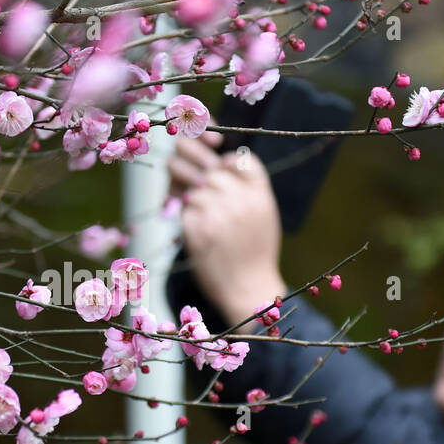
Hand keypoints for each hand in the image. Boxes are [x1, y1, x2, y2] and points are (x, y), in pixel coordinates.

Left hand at [167, 130, 285, 330]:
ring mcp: (219, 214)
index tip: (213, 156)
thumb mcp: (263, 214)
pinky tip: (187, 218)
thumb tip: (215, 160)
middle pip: (208, 167)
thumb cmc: (254, 251)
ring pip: (192, 186)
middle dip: (191, 162)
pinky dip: (182, 210)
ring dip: (182, 187)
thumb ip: (245, 187)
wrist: (249, 289)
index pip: (239, 159)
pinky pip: (183, 208)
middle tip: (180, 161)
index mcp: (261, 195)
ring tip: (181, 193)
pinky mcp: (198, 230)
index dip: (222, 154)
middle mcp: (241, 200)